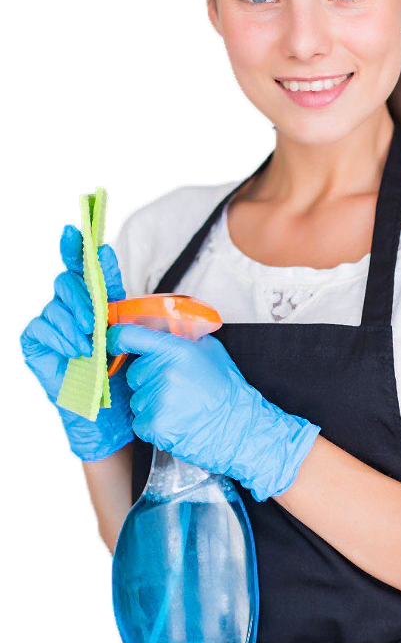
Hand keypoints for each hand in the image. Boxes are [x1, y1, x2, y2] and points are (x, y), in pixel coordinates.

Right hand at [19, 224, 134, 461]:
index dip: (75, 248)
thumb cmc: (119, 372)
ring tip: (91, 346)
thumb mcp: (123, 327)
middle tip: (96, 320)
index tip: (74, 231)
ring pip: (55, 304)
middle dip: (82, 296)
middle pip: (66, 281)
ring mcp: (50, 326)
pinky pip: (41, 327)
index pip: (79, 268)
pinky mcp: (36, 344)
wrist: (111, 411)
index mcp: (91, 302)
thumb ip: (112, 293)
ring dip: (76, 323)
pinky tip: (77, 351)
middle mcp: (68, 310)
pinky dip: (62, 337)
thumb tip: (106, 256)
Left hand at [106, 323, 320, 501]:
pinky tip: (176, 422)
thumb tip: (160, 328)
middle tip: (175, 389)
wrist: (241, 429)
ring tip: (180, 407)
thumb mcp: (211, 351)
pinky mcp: (155, 425)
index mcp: (177, 350)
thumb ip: (183, 338)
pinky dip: (153, 425)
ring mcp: (158, 399)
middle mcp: (164, 372)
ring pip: (137, 399)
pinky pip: (140, 422)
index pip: (131, 336)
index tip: (113, 341)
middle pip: (134, 373)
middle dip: (148, 380)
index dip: (117, 338)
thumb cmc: (227, 391)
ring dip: (152, 404)